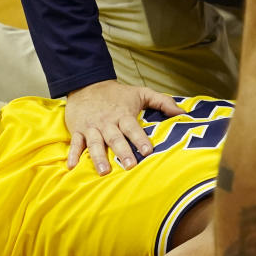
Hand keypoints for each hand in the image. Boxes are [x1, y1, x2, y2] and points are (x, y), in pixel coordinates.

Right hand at [65, 80, 184, 174]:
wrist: (86, 84)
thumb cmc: (117, 94)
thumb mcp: (141, 93)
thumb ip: (162, 102)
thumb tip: (183, 112)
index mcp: (122, 115)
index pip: (132, 128)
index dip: (139, 138)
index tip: (147, 150)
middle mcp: (107, 123)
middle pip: (115, 138)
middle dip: (122, 151)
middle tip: (129, 165)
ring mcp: (91, 127)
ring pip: (95, 143)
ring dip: (98, 157)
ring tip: (103, 171)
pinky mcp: (78, 130)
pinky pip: (75, 144)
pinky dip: (73, 155)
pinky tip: (72, 167)